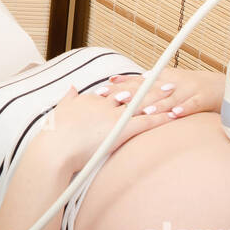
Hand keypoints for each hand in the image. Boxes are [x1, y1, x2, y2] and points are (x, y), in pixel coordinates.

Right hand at [37, 86, 175, 175]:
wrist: (55, 149)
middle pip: (131, 92)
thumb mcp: (60, 111)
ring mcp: (113, 116)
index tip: (139, 80)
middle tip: (164, 80)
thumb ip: (68, 98)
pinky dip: (159, 118)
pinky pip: (144, 122)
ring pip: (141, 104)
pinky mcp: (120, 130)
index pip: (114, 90)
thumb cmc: (55, 135)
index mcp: (91, 100)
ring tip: (174, 92)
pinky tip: (172, 116)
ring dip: (158, 98)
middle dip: (148, 86)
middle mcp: (104, 104)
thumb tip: (72, 88)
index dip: (129, 86)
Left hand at [101, 67, 224, 118]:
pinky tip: (175, 115)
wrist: (223, 84)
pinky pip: (193, 104)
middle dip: (131, 94)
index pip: (136, 81)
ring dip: (156, 104)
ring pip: (169, 97)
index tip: (101, 90)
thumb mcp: (167, 80)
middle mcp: (172, 82)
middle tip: (115, 99)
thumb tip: (118, 83)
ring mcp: (188, 89)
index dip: (119, 85)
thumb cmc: (191, 86)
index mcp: (162, 78)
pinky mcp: (203, 98)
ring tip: (142, 110)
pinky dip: (184, 109)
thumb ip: (145, 83)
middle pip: (149, 88)